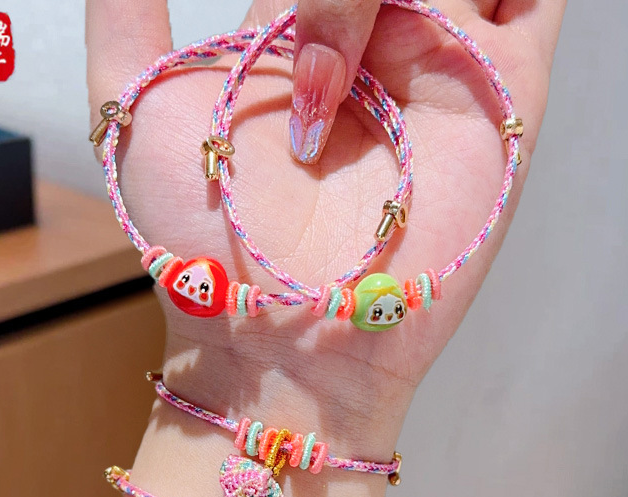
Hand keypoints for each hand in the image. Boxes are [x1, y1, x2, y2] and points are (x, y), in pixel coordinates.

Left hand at [86, 0, 564, 452]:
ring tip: (367, 64)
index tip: (278, 51)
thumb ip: (124, 16)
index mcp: (292, 32)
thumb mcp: (133, 112)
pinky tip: (464, 12)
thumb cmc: (199, 242)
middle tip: (315, 92)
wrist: (277, 332)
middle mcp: (370, 42)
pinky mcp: (503, 99)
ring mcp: (437, 66)